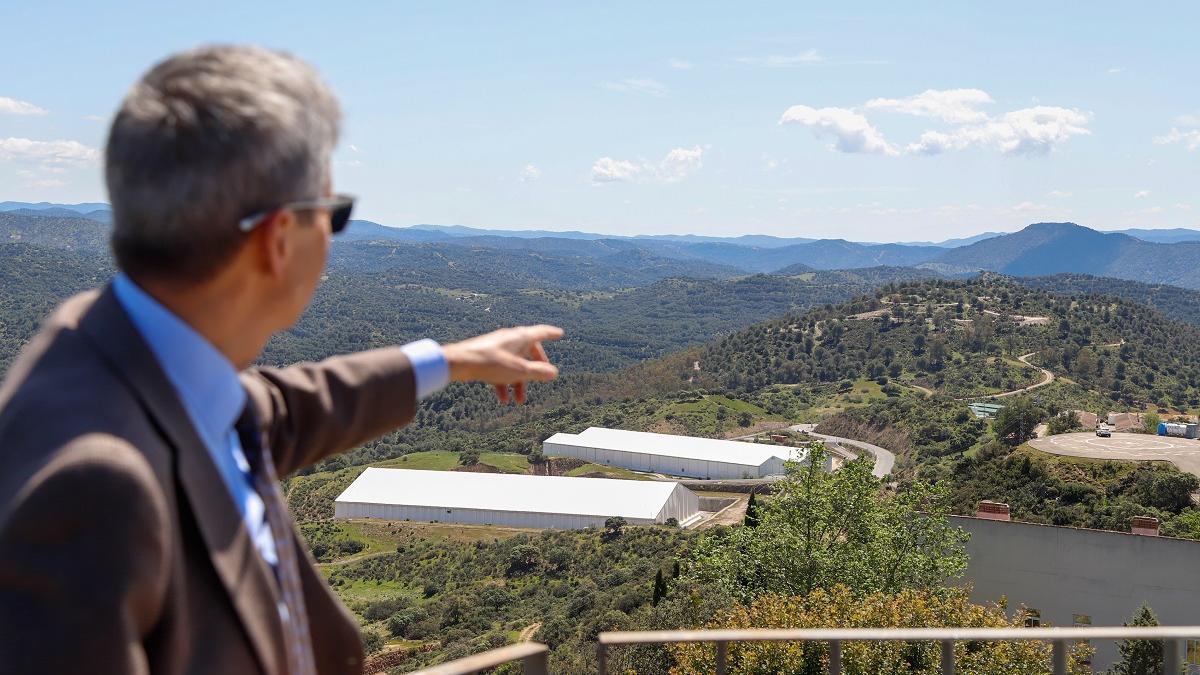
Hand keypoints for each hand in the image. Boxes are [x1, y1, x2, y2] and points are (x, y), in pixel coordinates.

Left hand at [442, 325, 563, 403]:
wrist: (460, 363)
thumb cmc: (491, 363)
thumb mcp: (519, 371)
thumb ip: (538, 372)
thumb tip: (554, 372)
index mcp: (520, 337)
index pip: (541, 332)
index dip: (552, 333)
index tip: (560, 334)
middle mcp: (510, 339)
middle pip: (528, 352)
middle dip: (535, 369)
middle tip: (541, 378)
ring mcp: (497, 347)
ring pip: (514, 364)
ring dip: (518, 383)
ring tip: (519, 401)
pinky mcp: (486, 356)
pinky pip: (500, 369)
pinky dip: (504, 383)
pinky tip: (503, 399)